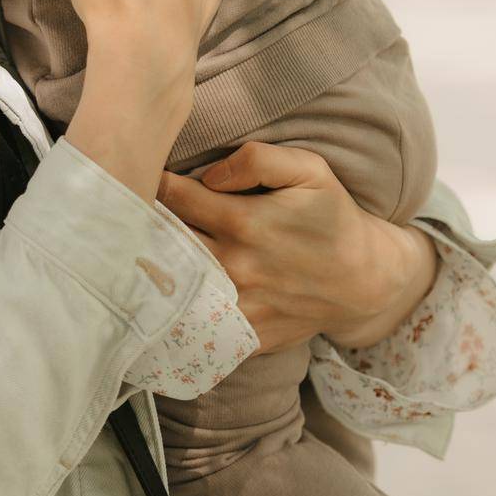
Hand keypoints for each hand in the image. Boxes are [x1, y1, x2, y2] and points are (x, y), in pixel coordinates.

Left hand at [156, 141, 440, 353]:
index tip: (143, 173)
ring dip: (154, 263)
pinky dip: (175, 304)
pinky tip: (167, 287)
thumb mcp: (309, 170)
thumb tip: (208, 175)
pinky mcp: (242, 335)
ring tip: (138, 245)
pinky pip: (193, 321)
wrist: (364, 281)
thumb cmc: (332, 218)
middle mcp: (234, 267)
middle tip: (131, 208)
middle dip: (144, 221)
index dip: (154, 182)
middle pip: (164, 240)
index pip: (172, 197)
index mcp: (244, 222)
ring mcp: (236, 306)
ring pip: (173, 282)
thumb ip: (257, 160)